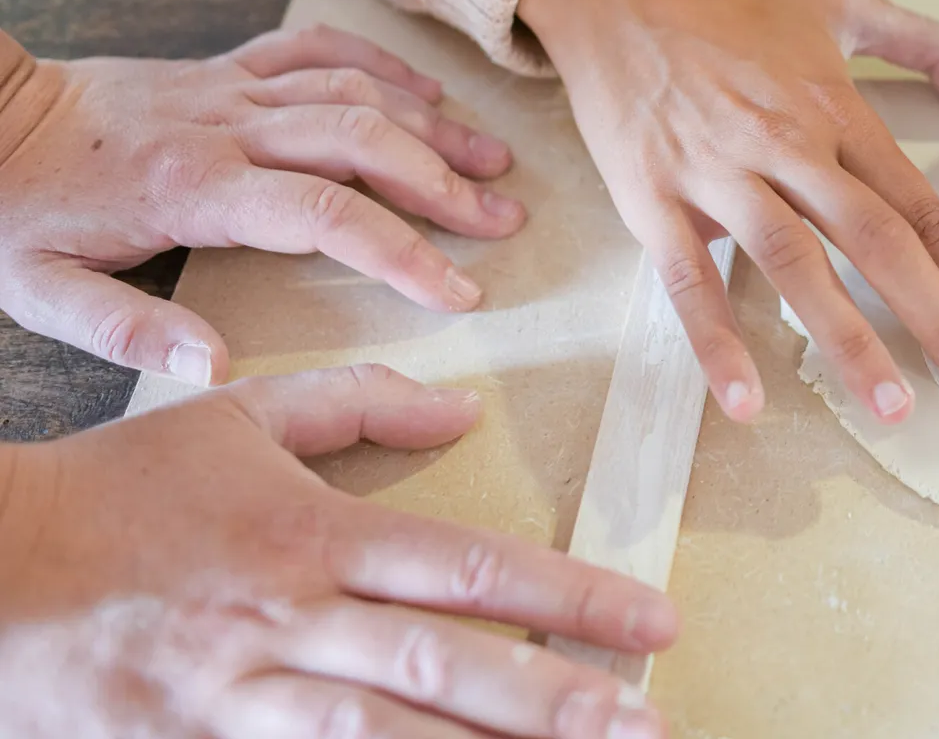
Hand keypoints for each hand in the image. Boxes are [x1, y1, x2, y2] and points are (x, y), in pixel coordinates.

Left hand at [0, 26, 524, 385]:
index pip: (325, 214)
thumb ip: (128, 332)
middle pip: (364, 140)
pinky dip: (384, 65)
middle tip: (503, 223)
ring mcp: (229, 87)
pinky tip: (429, 93)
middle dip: (445, 184)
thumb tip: (220, 367)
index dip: (402, 251)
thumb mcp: (39, 291)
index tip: (458, 292)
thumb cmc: (10, 212)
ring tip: (494, 165)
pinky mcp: (224, 67)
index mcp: (191, 187)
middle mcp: (225, 126)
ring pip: (355, 91)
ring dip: (432, 127)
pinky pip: (318, 49)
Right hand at [0, 365, 674, 737]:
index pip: (470, 567)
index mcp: (315, 535)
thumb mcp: (236, 418)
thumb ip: (356, 402)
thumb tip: (460, 408)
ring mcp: (245, 701)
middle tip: (647, 724)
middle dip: (552, 702)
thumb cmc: (117, 494)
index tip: (651, 620)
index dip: (569, 597)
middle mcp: (293, 623)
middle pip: (442, 667)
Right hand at [519, 0, 938, 424]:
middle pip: (876, 239)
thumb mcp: (841, 3)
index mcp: (837, 111)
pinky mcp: (656, 198)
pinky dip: (716, 338)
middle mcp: (788, 145)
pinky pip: (690, 277)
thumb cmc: (728, 5)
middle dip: (936, 315)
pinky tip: (744, 397)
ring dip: (846, 337)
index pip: (922, 207)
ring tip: (892, 405)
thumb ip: (928, 45)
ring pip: (795, 262)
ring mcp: (721, 174)